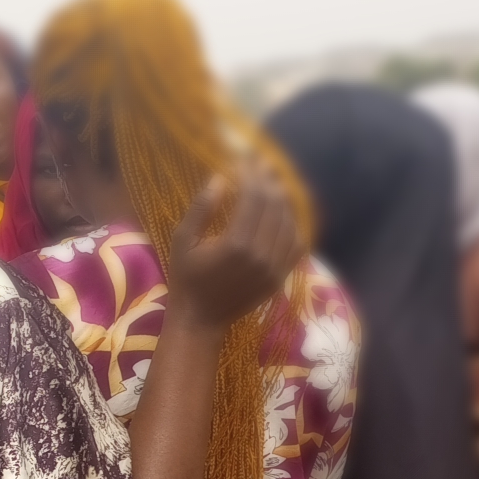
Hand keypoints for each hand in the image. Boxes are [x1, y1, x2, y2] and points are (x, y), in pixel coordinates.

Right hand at [167, 167, 304, 332]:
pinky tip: (282, 212)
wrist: (201, 320)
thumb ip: (201, 208)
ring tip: (271, 182)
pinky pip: (296, 244)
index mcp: (236, 244)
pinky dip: (292, 223)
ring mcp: (275, 268)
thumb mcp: (183, 240)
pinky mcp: (280, 278)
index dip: (251, 173)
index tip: (244, 158)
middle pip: (274, 205)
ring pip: (288, 222)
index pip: (253, 197)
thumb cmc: (186, 278)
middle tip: (261, 163)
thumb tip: (220, 178)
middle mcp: (261, 255)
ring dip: (281, 198)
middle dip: (268, 180)